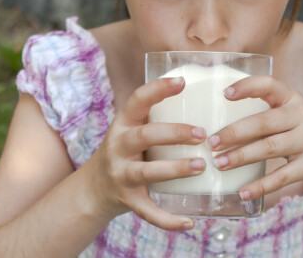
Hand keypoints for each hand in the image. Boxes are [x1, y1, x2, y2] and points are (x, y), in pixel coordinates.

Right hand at [83, 77, 206, 230]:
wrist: (94, 189)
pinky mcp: (127, 200)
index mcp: (124, 123)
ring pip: (148, 172)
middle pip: (145, 136)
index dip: (158, 89)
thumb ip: (159, 115)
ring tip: (202, 166)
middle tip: (202, 135)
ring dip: (176, 169)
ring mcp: (121, 174)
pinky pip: (148, 212)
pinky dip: (169, 220)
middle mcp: (119, 146)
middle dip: (175, 133)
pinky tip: (190, 221)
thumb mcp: (134, 128)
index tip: (182, 81)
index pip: (138, 99)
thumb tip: (208, 95)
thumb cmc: (128, 150)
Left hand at [207, 76, 302, 201]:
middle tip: (211, 143)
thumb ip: (265, 116)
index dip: (247, 87)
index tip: (225, 94)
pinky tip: (243, 191)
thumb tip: (218, 128)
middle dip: (233, 133)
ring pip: (269, 148)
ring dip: (240, 157)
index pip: (269, 85)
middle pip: (263, 123)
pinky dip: (260, 185)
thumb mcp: (291, 117)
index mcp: (293, 98)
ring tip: (219, 163)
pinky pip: (281, 176)